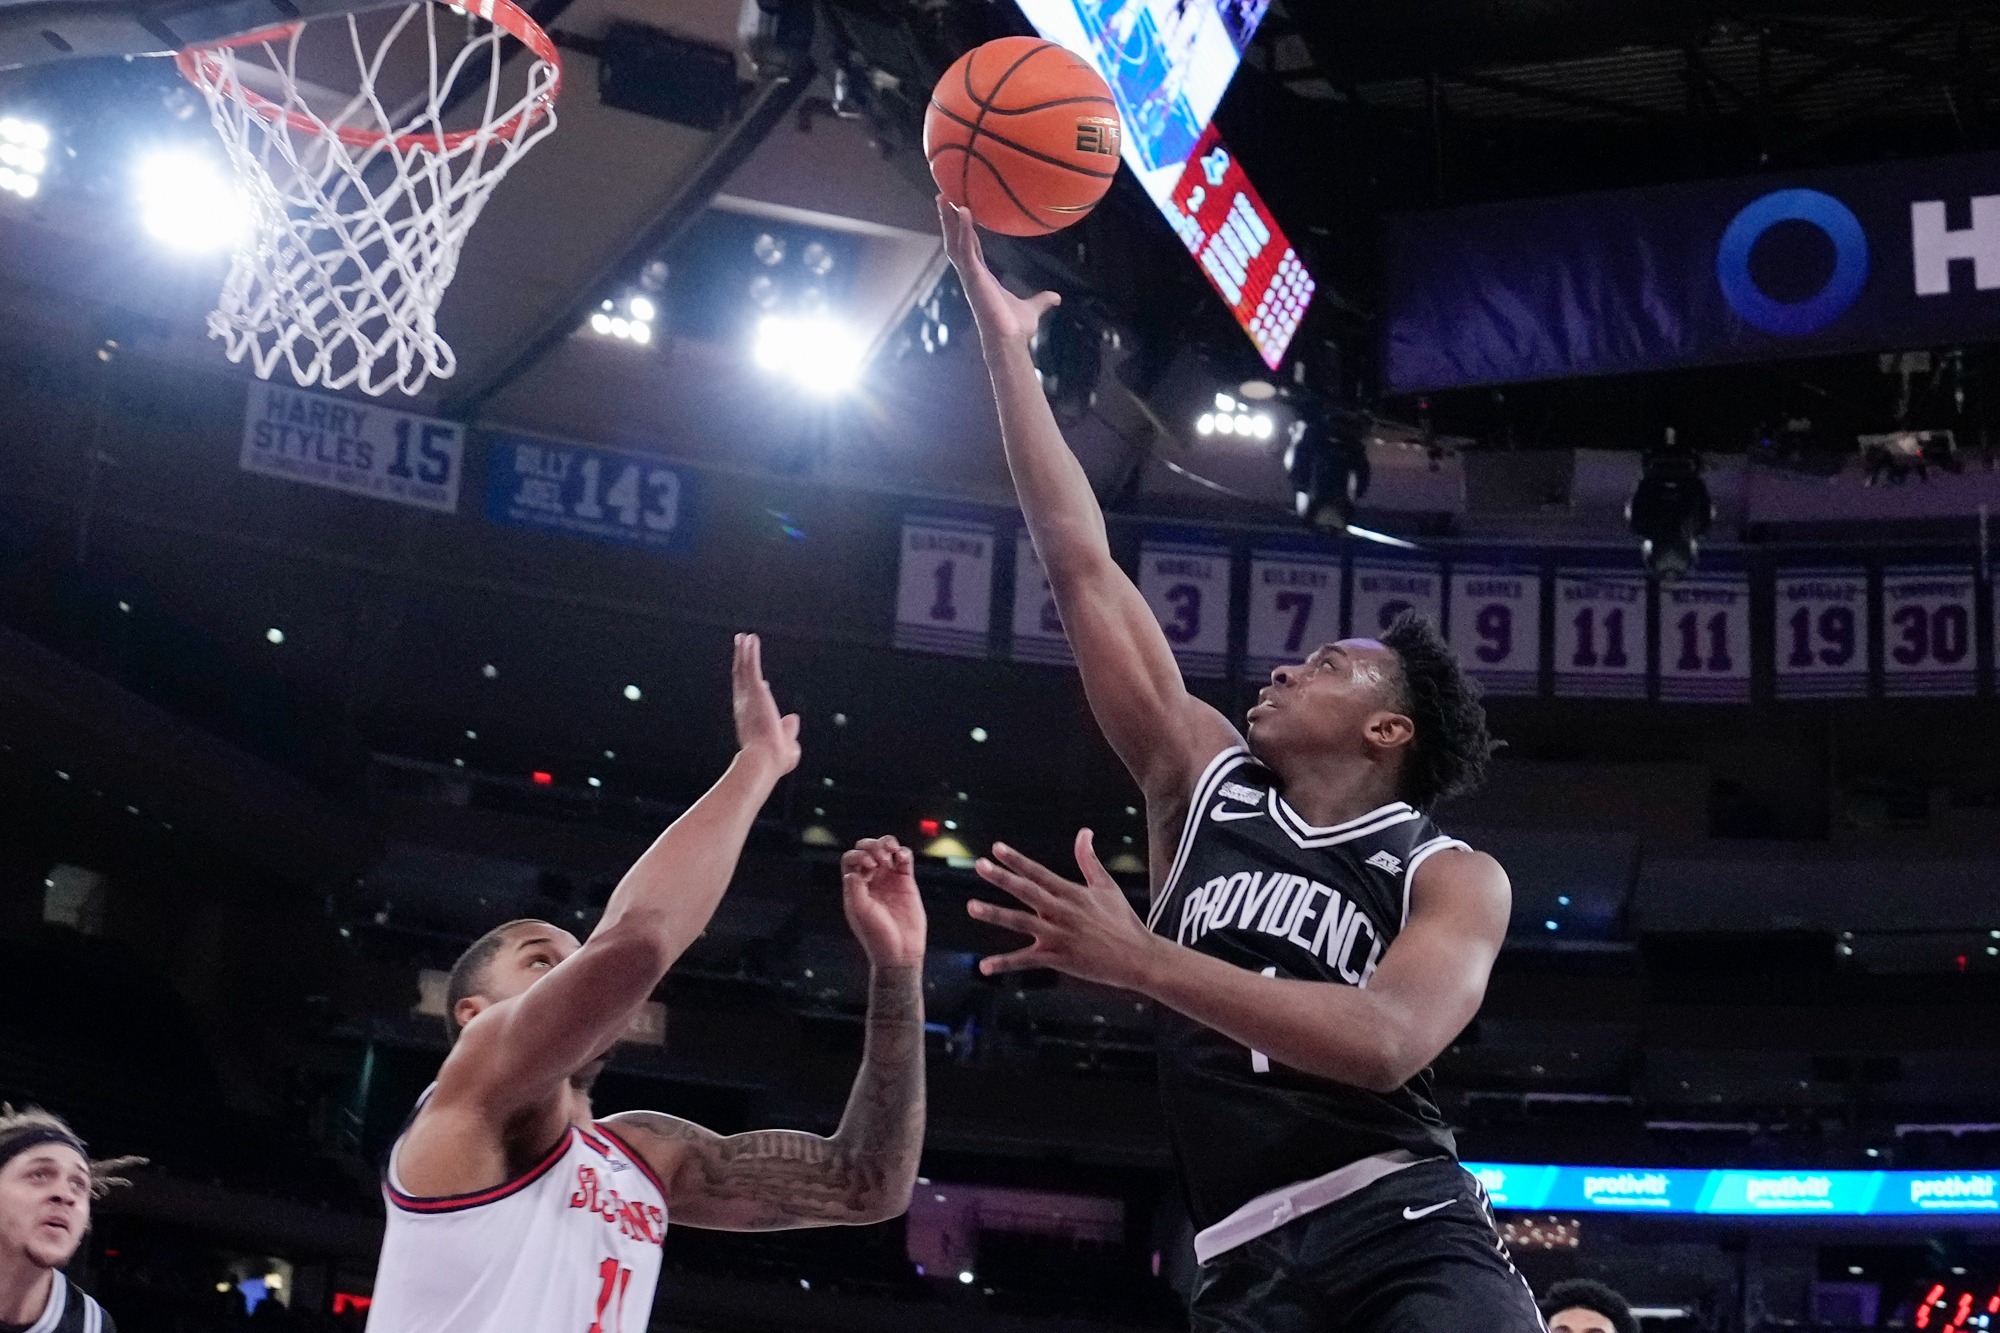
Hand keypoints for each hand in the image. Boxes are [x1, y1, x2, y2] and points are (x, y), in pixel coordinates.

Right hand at [731, 633, 800, 776]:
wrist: (765, 759)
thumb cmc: (775, 758)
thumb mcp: (788, 745)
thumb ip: (790, 730)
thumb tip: (793, 718)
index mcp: (750, 721)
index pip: (748, 701)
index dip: (749, 689)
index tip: (758, 681)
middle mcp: (745, 707)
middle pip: (740, 679)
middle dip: (740, 663)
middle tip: (740, 650)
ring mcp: (748, 698)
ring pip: (743, 670)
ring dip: (743, 653)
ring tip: (743, 638)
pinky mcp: (755, 690)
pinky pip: (751, 667)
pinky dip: (749, 653)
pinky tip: (749, 640)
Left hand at [841, 837, 927, 967]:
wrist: (900, 951)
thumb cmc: (876, 936)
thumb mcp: (860, 913)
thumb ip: (855, 890)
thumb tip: (851, 872)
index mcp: (855, 886)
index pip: (850, 860)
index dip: (857, 856)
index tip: (868, 866)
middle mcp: (871, 880)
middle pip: (866, 850)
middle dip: (871, 846)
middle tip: (879, 858)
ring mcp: (889, 879)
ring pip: (886, 850)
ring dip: (887, 843)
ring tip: (891, 852)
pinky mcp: (906, 882)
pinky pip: (904, 860)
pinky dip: (903, 853)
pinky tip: (902, 858)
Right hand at [937, 196, 1060, 346]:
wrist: (1010, 340)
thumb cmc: (1016, 327)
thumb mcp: (1032, 308)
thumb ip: (1042, 301)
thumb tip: (1056, 298)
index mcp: (982, 277)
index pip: (970, 248)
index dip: (964, 231)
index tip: (961, 213)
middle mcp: (972, 274)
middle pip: (956, 241)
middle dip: (948, 220)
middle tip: (943, 197)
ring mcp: (970, 275)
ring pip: (954, 242)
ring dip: (949, 220)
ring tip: (944, 198)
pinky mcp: (973, 276)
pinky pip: (965, 248)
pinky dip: (963, 230)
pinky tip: (964, 212)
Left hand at [968, 830, 1160, 990]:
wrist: (1138, 957)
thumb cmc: (1122, 920)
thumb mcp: (1106, 886)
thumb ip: (1088, 859)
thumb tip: (1084, 831)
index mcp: (1072, 893)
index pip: (1039, 873)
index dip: (1017, 860)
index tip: (996, 848)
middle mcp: (1062, 912)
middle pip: (1028, 892)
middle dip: (1003, 878)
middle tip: (980, 866)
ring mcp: (1058, 936)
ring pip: (1021, 922)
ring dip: (995, 914)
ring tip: (972, 906)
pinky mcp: (1058, 958)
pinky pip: (1026, 961)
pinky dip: (1005, 964)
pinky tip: (984, 966)